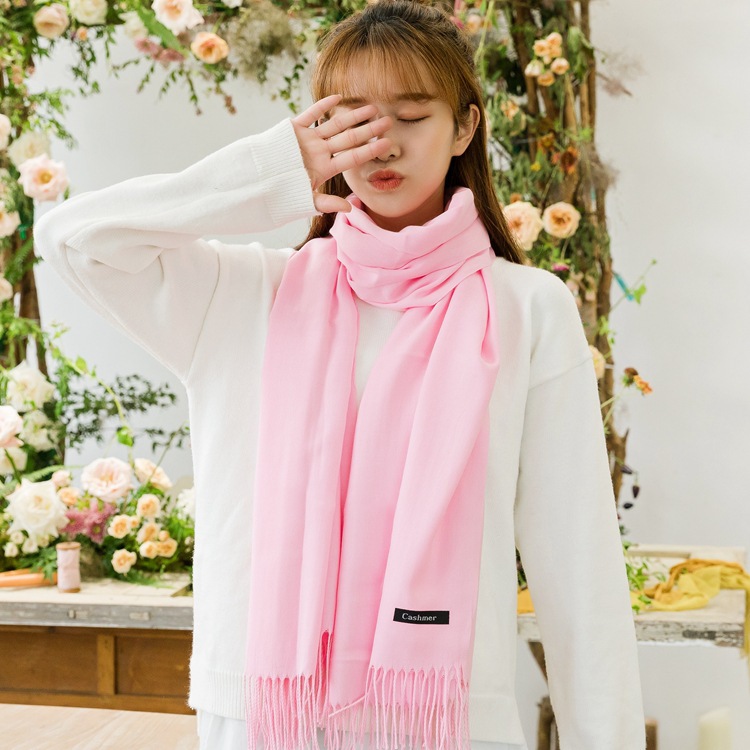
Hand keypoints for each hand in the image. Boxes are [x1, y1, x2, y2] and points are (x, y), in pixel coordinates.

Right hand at [291, 94, 392, 213]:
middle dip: (369, 130)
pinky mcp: (294, 129)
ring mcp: (308, 139)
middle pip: (349, 139)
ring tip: (372, 107)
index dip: (370, 150)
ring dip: (353, 116)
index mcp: (325, 168)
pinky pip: (311, 115)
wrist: (258, 182)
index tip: (387, 143)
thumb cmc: (281, 193)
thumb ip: (327, 203)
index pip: (353, 157)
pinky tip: (339, 97)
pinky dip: (323, 105)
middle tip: (388, 121)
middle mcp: (320, 152)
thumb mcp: (305, 200)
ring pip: (335, 125)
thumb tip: (349, 208)